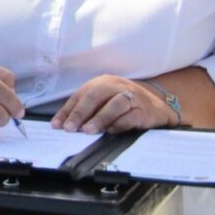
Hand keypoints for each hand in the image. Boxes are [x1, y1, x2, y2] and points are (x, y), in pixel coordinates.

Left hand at [51, 75, 173, 133]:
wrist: (157, 106)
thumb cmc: (124, 104)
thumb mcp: (104, 102)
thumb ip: (86, 111)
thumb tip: (63, 124)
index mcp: (102, 82)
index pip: (80, 95)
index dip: (67, 110)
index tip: (57, 125)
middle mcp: (116, 86)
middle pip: (95, 96)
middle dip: (80, 113)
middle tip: (70, 128)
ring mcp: (132, 97)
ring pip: (114, 104)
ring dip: (100, 118)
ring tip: (88, 131)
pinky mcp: (145, 110)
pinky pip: (131, 116)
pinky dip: (120, 124)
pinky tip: (110, 132)